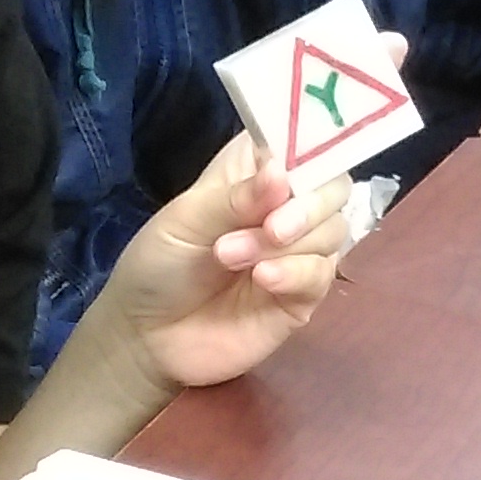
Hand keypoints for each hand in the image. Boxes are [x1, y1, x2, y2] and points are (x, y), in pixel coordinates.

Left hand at [98, 121, 354, 395]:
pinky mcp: (305, 294)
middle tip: (270, 228)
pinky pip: (323, 273)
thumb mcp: (184, 221)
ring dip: (285, 244)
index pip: (302, 141)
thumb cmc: (159, 264)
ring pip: (334, 230)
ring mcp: (299, 251)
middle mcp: (286, 205)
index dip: (307, 145)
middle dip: (307, 206)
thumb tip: (282, 174)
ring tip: (229, 257)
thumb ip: (235, 198)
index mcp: (255, 173)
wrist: (147, 338)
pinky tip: (262, 281)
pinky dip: (296, 273)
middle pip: (334, 186)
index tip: (290, 164)